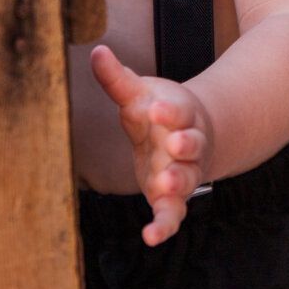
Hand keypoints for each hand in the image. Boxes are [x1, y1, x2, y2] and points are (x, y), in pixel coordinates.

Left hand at [90, 44, 213, 245]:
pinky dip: (164, 226)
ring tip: (164, 186)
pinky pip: (174, 215)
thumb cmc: (157, 110)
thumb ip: (117, 78)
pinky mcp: (173, 198)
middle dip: (186, 144)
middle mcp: (189, 144)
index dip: (170, 110)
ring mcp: (184, 173)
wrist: (186, 134)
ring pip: (187, 180)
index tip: (156, 107)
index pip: (180, 110)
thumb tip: (96, 51)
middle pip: (192, 145)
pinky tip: (150, 237)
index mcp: (181, 114)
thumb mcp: (138, 92)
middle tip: (175, 143)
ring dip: (178, 184)